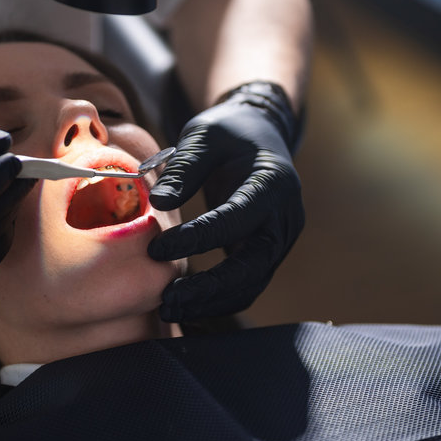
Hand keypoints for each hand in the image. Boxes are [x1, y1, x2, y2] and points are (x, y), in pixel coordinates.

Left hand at [148, 82, 303, 320]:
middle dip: (208, 289)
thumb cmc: (229, 132)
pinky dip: (217, 300)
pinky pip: (246, 285)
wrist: (260, 135)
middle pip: (251, 267)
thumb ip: (184, 168)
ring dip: (210, 302)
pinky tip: (184, 305)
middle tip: (166, 298)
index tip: (156, 250)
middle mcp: (284, 218)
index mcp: (272, 183)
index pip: (234, 220)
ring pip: (250, 285)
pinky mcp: (266, 254)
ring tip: (168, 307)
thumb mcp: (204, 135)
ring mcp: (279, 240)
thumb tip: (158, 202)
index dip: (196, 239)